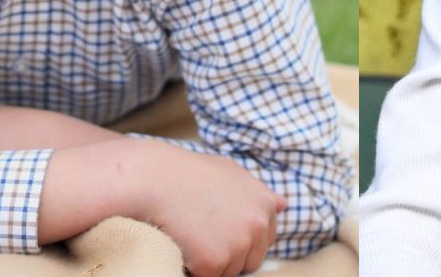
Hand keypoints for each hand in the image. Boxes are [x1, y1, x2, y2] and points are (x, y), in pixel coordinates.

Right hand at [139, 147, 286, 276]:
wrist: (156, 179)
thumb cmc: (189, 174)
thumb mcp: (231, 173)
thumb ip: (258, 192)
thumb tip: (285, 204)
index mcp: (264, 204)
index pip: (266, 239)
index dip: (242, 238)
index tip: (221, 230)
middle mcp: (257, 224)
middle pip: (251, 261)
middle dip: (231, 255)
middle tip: (204, 234)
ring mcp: (238, 244)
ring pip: (229, 272)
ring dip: (212, 263)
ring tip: (193, 234)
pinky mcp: (215, 262)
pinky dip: (195, 269)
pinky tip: (184, 245)